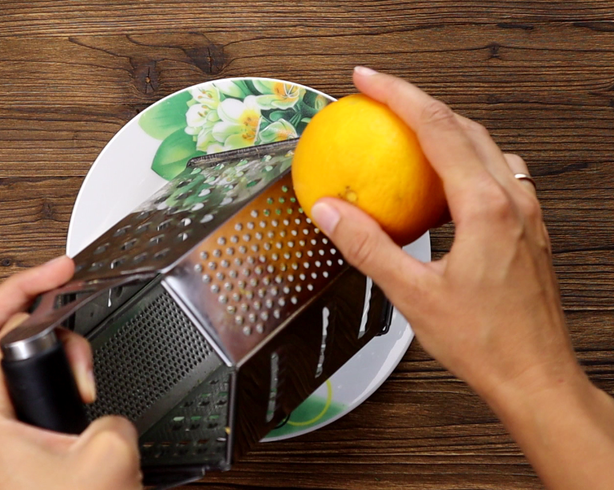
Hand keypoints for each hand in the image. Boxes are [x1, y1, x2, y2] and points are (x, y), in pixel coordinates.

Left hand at [0, 256, 142, 489]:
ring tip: (72, 343)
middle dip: (20, 299)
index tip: (59, 271)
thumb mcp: (108, 452)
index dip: (32, 289)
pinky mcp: (11, 448)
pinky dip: (47, 374)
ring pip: (2, 364)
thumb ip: (109, 412)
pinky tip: (71, 375)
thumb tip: (102, 416)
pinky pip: (21, 391)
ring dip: (40, 344)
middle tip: (53, 278)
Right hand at [311, 67, 613, 488]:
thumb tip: (332, 211)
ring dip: (444, 129)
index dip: (398, 95)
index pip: (437, 129)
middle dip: (418, 102)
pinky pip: (495, 173)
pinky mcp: (527, 227)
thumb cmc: (486, 342)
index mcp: (485, 208)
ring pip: (484, 146)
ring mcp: (526, 212)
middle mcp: (513, 200)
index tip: (367, 81)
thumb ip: (368, 246)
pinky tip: (443, 185)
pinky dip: (463, 161)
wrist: (535, 375)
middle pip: (463, 126)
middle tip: (379, 98)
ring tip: (408, 132)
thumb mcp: (413, 294)